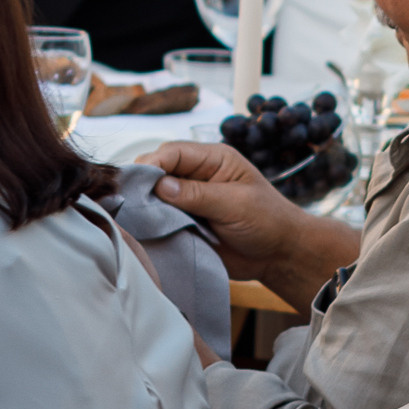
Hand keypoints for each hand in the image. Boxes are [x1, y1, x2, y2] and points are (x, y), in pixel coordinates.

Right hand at [141, 139, 362, 306]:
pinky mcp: (184, 220)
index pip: (172, 152)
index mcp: (213, 159)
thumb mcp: (236, 204)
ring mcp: (188, 198)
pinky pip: (159, 217)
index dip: (151, 165)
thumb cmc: (267, 221)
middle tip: (130, 202)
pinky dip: (150, 222)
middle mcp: (197, 174)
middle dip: (143, 184)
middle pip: (157, 170)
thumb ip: (199, 194)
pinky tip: (142, 228)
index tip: (136, 183)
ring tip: (132, 216)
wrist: (278, 256)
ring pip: (153, 194)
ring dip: (144, 205)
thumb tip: (159, 185)